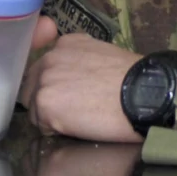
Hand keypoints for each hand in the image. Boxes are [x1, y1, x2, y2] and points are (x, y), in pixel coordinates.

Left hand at [20, 36, 142, 144]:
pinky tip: (79, 127)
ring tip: (81, 120)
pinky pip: (42, 125)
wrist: (142, 94)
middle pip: (34, 86)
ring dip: (52, 117)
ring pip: (35, 107)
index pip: (46, 68)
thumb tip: (74, 80)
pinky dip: (57, 131)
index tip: (73, 94)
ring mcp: (44, 80)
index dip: (57, 85)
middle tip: (77, 111)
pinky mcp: (44, 104)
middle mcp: (50, 57)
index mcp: (66, 44)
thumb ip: (81, 62)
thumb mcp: (104, 56)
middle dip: (50, 100)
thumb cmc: (134, 80)